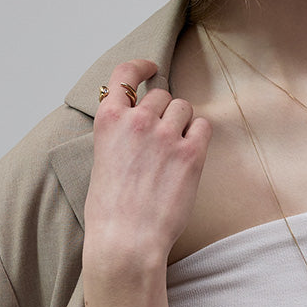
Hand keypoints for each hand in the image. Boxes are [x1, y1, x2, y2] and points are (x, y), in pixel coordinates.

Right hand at [83, 59, 210, 268]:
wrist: (126, 240)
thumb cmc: (110, 210)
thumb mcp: (102, 160)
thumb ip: (120, 135)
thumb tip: (139, 125)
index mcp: (109, 120)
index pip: (124, 74)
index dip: (141, 66)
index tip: (152, 67)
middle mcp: (137, 121)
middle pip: (161, 94)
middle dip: (164, 110)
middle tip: (162, 137)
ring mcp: (166, 135)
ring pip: (184, 107)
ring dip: (182, 122)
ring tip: (174, 150)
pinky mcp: (191, 153)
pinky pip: (204, 126)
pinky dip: (199, 136)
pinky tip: (191, 153)